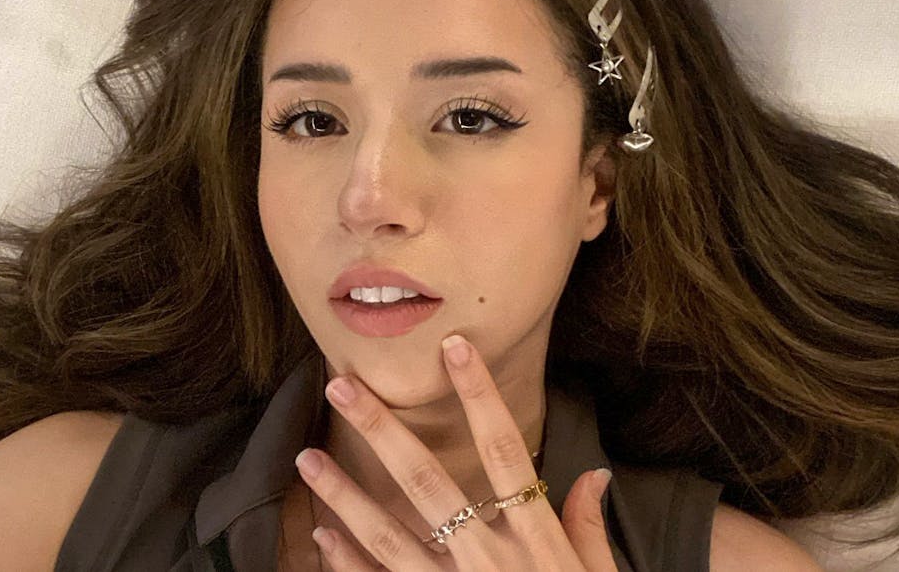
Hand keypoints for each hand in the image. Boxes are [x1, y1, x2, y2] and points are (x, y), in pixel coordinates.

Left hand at [294, 335, 616, 570]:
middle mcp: (490, 563)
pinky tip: (323, 538)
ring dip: (345, 496)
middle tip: (342, 385)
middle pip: (430, 484)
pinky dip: (351, 566)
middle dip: (383, 431)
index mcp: (536, 542)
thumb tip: (593, 474)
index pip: (506, 452)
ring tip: (305, 459)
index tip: (454, 348)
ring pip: (390, 537)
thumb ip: (588, 530)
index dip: (480, 397)